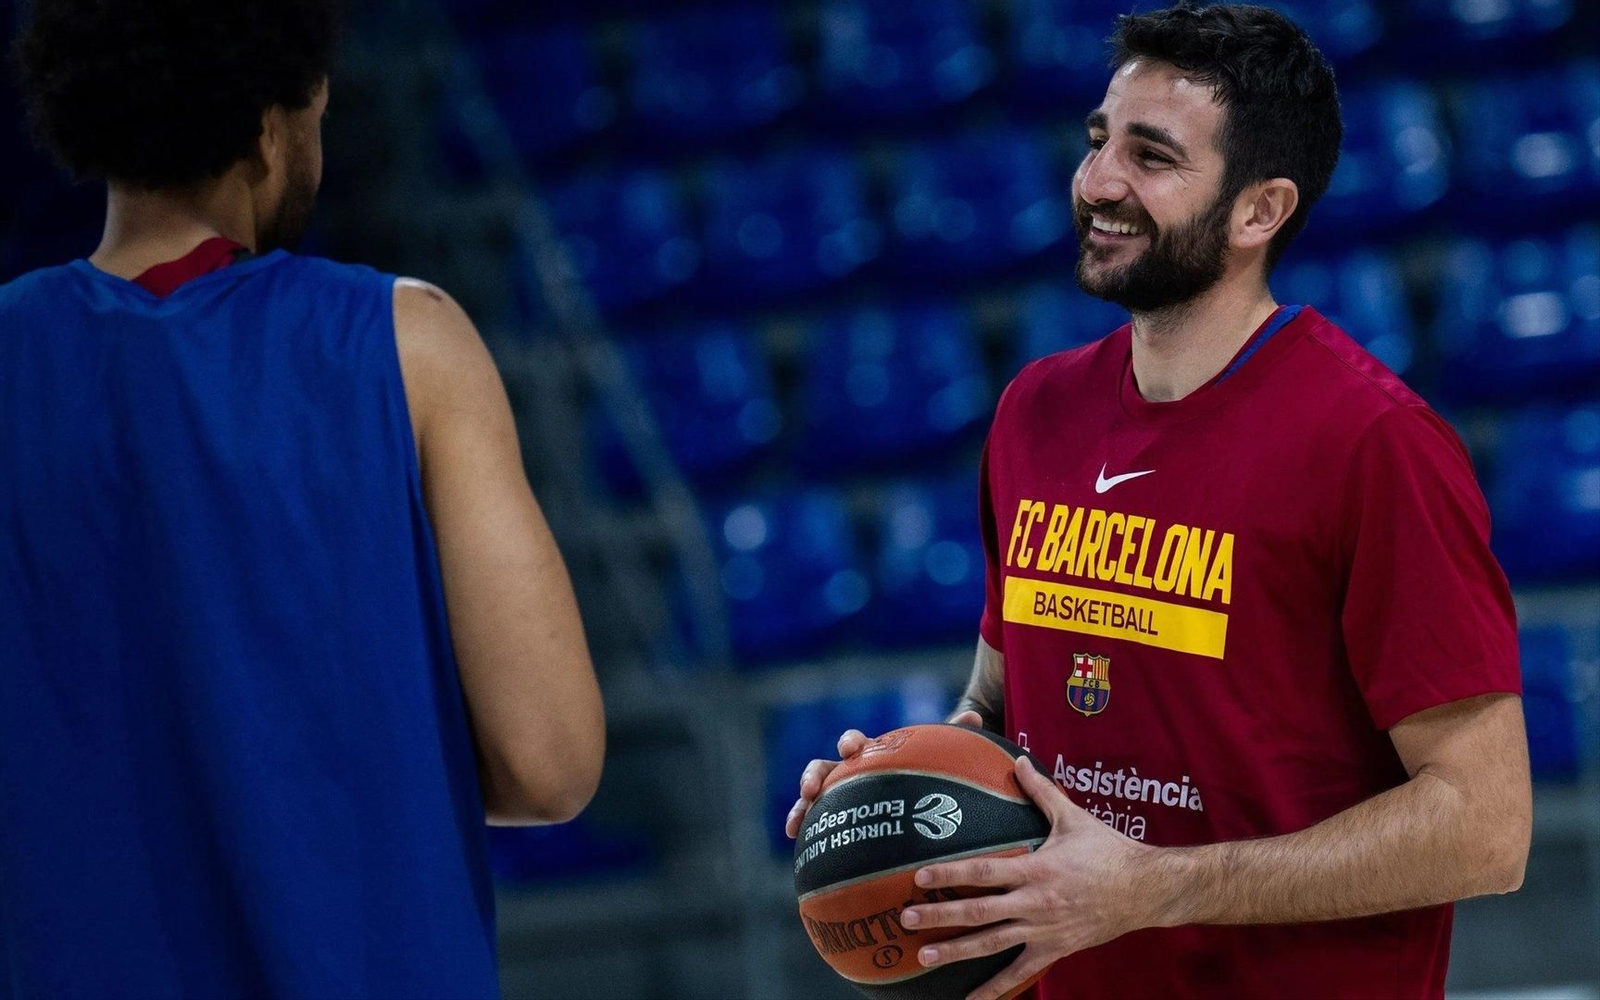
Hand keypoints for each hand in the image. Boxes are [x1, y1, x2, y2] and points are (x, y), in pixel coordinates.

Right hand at [783, 711, 983, 838]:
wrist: (915, 803)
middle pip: (824, 767)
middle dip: (813, 774)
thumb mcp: (938, 760)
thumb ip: (951, 740)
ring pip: (812, 796)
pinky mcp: (835, 820)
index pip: (856, 742)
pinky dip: (801, 826)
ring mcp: (838, 797)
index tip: (850, 750)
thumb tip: (975, 718)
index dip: (849, 743)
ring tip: (796, 822)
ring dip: (800, 804)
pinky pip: (814, 823)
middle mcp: (850, 773)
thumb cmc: (925, 777)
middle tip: (812, 787)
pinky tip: (794, 838)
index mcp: (871, 755)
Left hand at [898, 755, 1175, 999]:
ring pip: (992, 945)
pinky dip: (995, 990)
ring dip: (956, 952)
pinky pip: (1020, 973)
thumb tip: (1017, 759)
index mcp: (1036, 869)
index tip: (919, 877)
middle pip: (979, 912)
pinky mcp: (1054, 950)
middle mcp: (1035, 903)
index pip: (984, 871)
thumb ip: (1040, 790)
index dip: (950, 874)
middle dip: (939, 916)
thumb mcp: (1073, 817)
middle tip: (905, 919)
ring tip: (923, 958)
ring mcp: (1043, 930)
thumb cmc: (1108, 850)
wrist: (1145, 890)